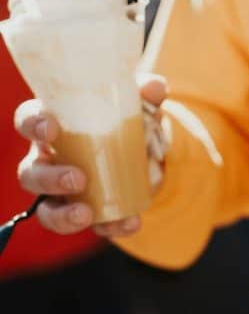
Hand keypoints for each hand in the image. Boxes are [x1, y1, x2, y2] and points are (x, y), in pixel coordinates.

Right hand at [15, 74, 167, 237]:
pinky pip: (89, 225)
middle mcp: (49, 160)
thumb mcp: (137, 105)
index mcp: (54, 126)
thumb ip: (145, 95)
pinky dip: (109, 227)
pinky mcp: (84, 211)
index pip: (28, 121)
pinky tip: (130, 223)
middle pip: (31, 173)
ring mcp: (62, 192)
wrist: (147, 152)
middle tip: (78, 179)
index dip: (33, 125)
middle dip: (50, 178)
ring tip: (87, 215)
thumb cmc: (125, 120)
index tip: (51, 129)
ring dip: (63, 215)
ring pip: (47, 209)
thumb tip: (155, 86)